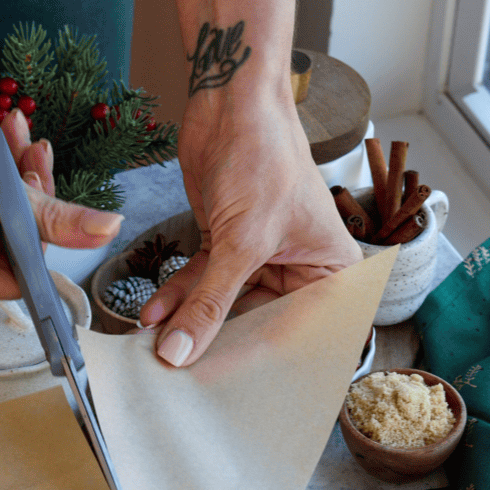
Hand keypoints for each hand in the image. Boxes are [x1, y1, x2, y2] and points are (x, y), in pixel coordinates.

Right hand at [0, 94, 120, 300]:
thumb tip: (106, 229)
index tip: (56, 207)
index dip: (42, 242)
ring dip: (14, 173)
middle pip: (10, 243)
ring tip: (17, 134)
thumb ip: (50, 214)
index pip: (16, 276)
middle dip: (29, 196)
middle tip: (37, 156)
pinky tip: (0, 136)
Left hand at [141, 90, 359, 365]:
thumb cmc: (266, 158)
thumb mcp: (242, 241)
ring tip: (157, 339)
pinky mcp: (228, 244)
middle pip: (258, 323)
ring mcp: (263, 258)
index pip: (298, 333)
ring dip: (188, 318)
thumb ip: (210, 301)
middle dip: (215, 341)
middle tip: (182, 367)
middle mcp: (303, 271)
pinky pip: (203, 281)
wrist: (232, 104)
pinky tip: (155, 309)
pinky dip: (178, 294)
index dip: (259, 359)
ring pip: (223, 304)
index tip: (221, 385)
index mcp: (333, 275)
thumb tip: (180, 351)